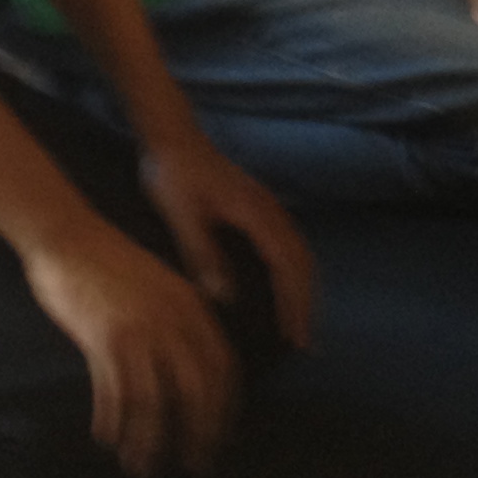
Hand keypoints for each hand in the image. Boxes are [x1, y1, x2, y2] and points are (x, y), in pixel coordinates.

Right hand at [20, 219, 242, 477]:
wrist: (70, 237)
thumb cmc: (112, 265)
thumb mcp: (161, 286)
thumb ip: (180, 320)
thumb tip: (194, 369)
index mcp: (191, 307)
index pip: (222, 367)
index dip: (224, 408)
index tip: (218, 438)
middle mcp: (172, 320)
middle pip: (196, 389)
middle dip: (198, 433)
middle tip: (193, 465)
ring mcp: (138, 328)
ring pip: (153, 400)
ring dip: (148, 440)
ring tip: (141, 465)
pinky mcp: (103, 336)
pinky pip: (114, 391)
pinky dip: (113, 420)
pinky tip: (107, 437)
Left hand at [140, 132, 316, 350]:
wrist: (171, 135)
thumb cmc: (173, 174)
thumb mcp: (181, 216)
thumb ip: (202, 254)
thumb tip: (225, 297)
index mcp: (255, 213)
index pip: (287, 265)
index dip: (295, 302)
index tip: (297, 335)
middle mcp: (269, 210)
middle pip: (302, 261)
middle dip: (306, 302)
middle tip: (306, 342)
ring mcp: (266, 206)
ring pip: (298, 252)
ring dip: (303, 287)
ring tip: (299, 322)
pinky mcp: (257, 205)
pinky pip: (287, 243)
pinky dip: (292, 270)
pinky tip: (282, 286)